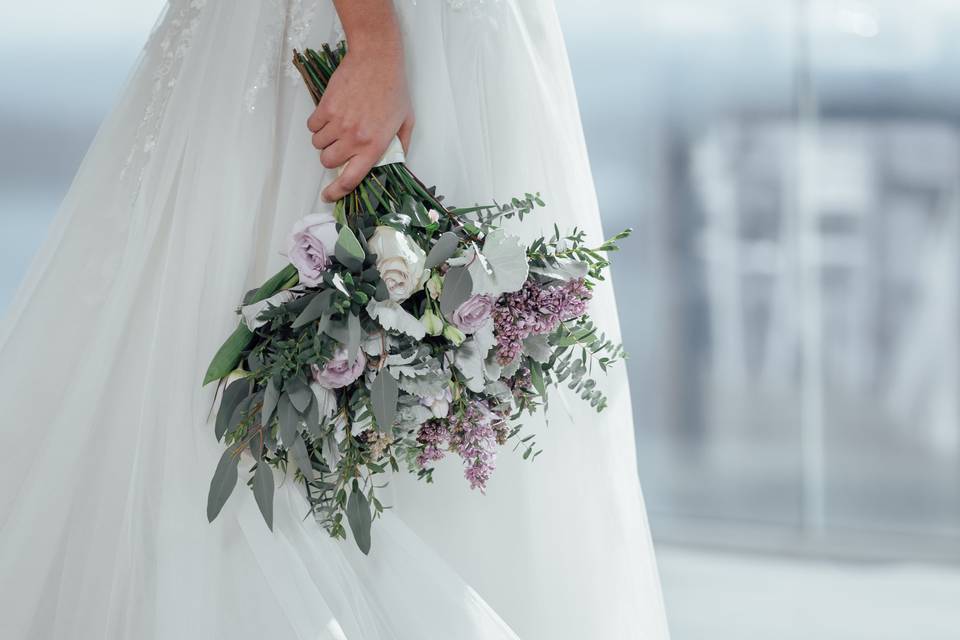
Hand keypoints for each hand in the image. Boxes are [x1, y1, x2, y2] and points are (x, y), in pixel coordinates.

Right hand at [307, 39, 413, 201]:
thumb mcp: (406, 121)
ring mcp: (338, 123)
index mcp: (374, 146)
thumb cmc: (394, 88)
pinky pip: (312, 126)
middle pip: (328, 162)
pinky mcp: (325, 108)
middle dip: (332, 157)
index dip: (336, 192)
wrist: (376, 59)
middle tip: (341, 145)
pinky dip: (317, 124)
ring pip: (318, 144)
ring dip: (325, 140)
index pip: (350, 179)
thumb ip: (400, 146)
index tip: (328, 196)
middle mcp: (354, 138)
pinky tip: (329, 115)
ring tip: (337, 126)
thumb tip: (395, 163)